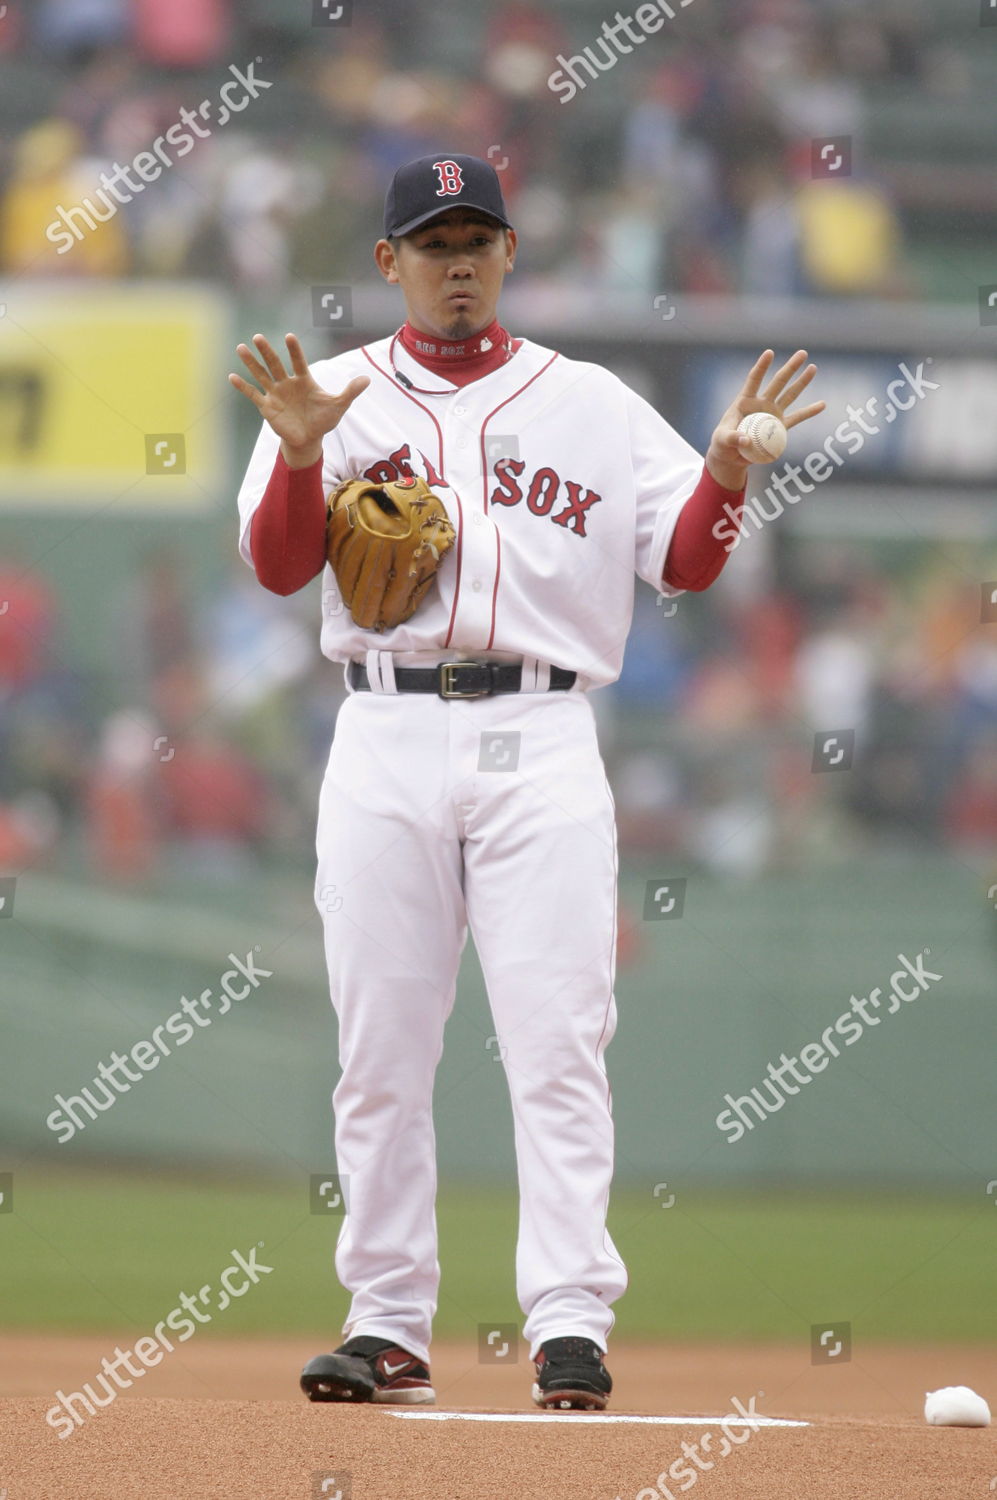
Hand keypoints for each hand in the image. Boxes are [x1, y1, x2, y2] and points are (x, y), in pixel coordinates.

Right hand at [228, 332, 369, 467]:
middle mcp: (287, 383)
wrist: (309, 439)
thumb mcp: (339, 405)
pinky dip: (243, 387)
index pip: (298, 361)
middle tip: (257, 337)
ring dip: (251, 363)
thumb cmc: (323, 420)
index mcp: (304, 380)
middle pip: (275, 364)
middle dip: (267, 352)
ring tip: (240, 348)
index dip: (294, 350)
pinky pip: (253, 395)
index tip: (289, 337)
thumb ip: (350, 392)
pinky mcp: (267, 407)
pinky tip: (232, 377)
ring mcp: (275, 394)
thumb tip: (367, 379)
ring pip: (261, 375)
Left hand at [705, 348, 824, 490]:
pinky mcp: (779, 427)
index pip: (754, 380)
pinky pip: (797, 419)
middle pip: (778, 383)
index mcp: (745, 401)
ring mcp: (772, 414)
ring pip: (790, 396)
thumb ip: (732, 439)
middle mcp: (761, 404)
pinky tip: (822, 404)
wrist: (731, 456)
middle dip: (790, 368)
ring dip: (802, 382)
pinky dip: (809, 412)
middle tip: (803, 353)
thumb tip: (747, 441)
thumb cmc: (722, 444)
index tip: (770, 352)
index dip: (761, 367)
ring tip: (813, 367)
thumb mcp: (721, 441)